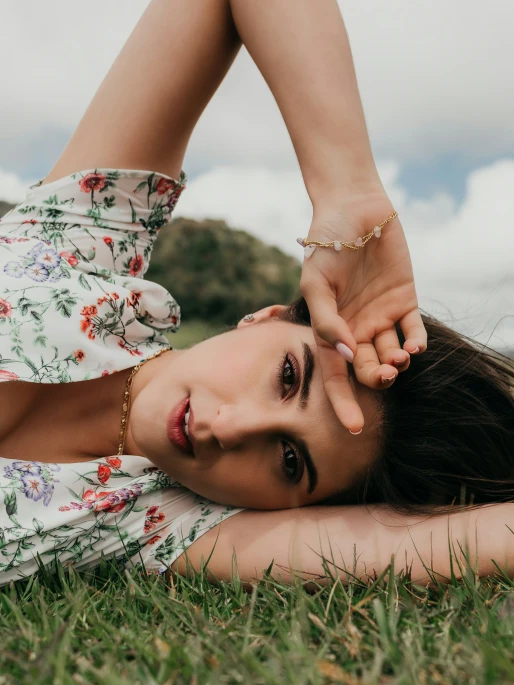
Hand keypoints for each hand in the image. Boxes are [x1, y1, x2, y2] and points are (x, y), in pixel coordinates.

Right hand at [299, 190, 426, 432]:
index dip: (343, 403)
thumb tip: (343, 353)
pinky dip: (415, 344)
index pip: (335, 376)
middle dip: (374, 380)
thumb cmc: (326, 244)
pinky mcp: (405, 301)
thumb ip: (327, 321)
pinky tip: (413, 348)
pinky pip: (413, 331)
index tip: (354, 429)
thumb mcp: (316, 284)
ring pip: (391, 355)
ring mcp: (381, 317)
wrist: (354, 209)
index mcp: (330, 331)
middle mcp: (355, 330)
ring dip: (396, 364)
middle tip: (383, 376)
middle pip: (366, 369)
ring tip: (398, 359)